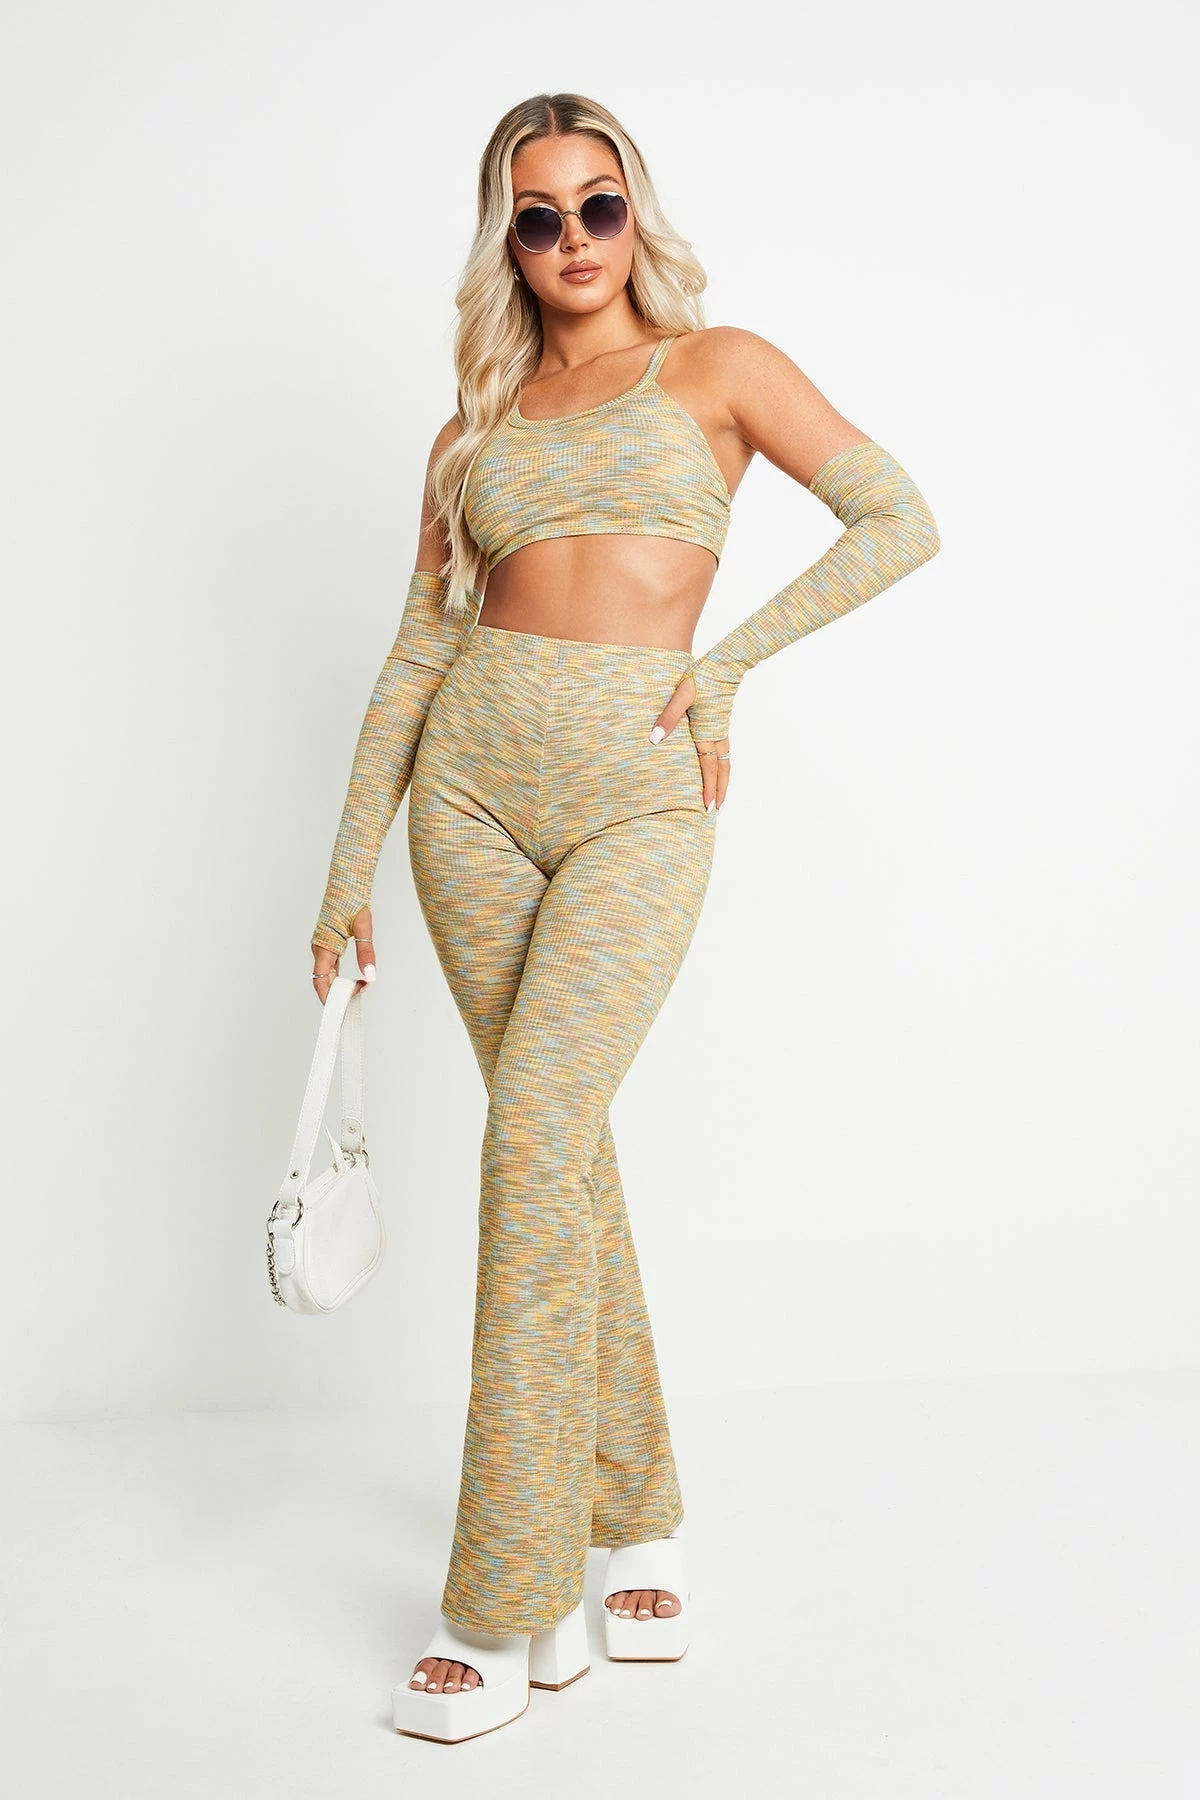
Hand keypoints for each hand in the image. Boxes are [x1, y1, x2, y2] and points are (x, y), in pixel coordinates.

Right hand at [311, 906, 376, 1003]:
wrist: (346, 883)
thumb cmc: (352, 901)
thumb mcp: (364, 928)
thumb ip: (366, 953)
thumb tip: (370, 975)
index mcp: (324, 946)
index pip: (321, 981)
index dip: (329, 997)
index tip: (342, 1007)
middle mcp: (320, 948)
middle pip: (323, 980)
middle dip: (338, 993)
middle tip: (358, 998)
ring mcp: (322, 946)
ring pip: (326, 974)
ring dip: (339, 985)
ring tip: (358, 990)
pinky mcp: (327, 943)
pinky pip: (330, 965)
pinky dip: (339, 976)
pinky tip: (351, 981)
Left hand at [648, 674, 730, 811]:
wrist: (725, 665)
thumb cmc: (701, 678)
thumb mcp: (680, 696)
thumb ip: (668, 718)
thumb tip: (654, 739)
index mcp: (707, 733)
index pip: (708, 769)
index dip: (709, 789)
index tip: (709, 807)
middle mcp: (717, 736)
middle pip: (721, 770)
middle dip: (719, 791)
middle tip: (716, 809)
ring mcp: (721, 730)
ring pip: (725, 762)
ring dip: (722, 780)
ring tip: (720, 794)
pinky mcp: (721, 723)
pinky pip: (723, 752)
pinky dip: (722, 766)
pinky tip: (716, 768)